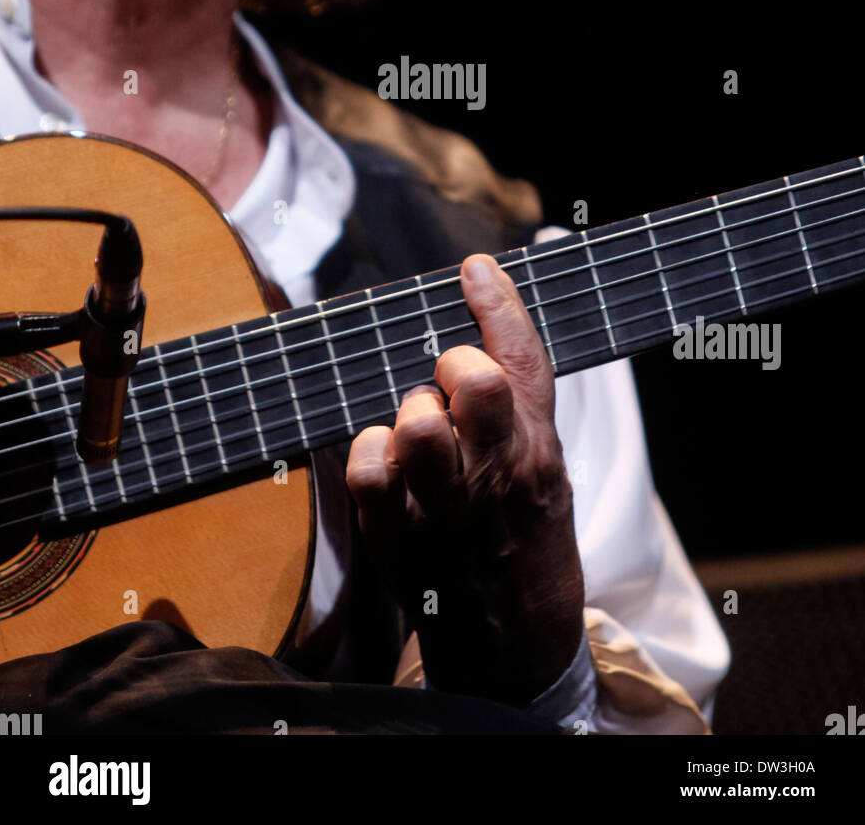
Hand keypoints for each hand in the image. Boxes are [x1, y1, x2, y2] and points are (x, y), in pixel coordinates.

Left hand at [346, 253, 583, 704]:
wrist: (514, 643)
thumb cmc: (523, 540)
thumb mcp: (544, 470)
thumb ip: (517, 410)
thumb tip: (479, 338)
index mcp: (538, 453)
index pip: (524, 363)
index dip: (499, 305)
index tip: (475, 268)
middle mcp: (496, 476)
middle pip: (477, 385)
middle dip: (454, 366)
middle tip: (447, 384)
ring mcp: (447, 510)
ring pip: (418, 423)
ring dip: (410, 412)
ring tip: (418, 434)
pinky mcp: (399, 538)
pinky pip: (367, 469)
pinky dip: (368, 454)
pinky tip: (383, 464)